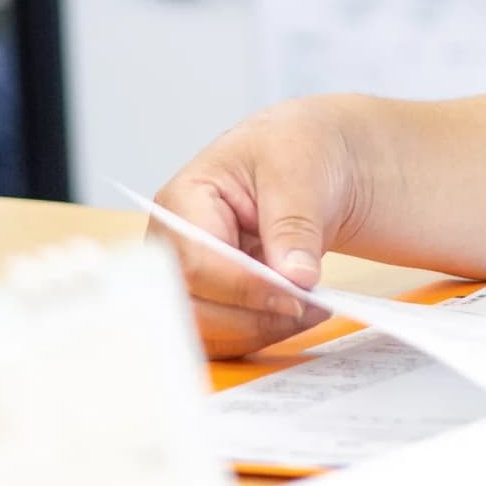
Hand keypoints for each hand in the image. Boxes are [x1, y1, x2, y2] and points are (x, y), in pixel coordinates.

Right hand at [151, 102, 368, 357]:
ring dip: (260, 331)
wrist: (312, 158)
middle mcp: (173, 246)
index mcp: (181, 201)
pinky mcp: (212, 299)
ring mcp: (188, 277)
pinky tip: (297, 316)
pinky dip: (260, 335)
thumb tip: (294, 277)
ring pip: (206, 332)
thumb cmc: (295, 149)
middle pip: (192, 307)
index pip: (197, 263)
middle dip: (253, 318)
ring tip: (312, 310)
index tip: (294, 293)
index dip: (244, 287)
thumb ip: (293, 223)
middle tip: (309, 308)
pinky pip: (224, 336)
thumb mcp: (298, 167)